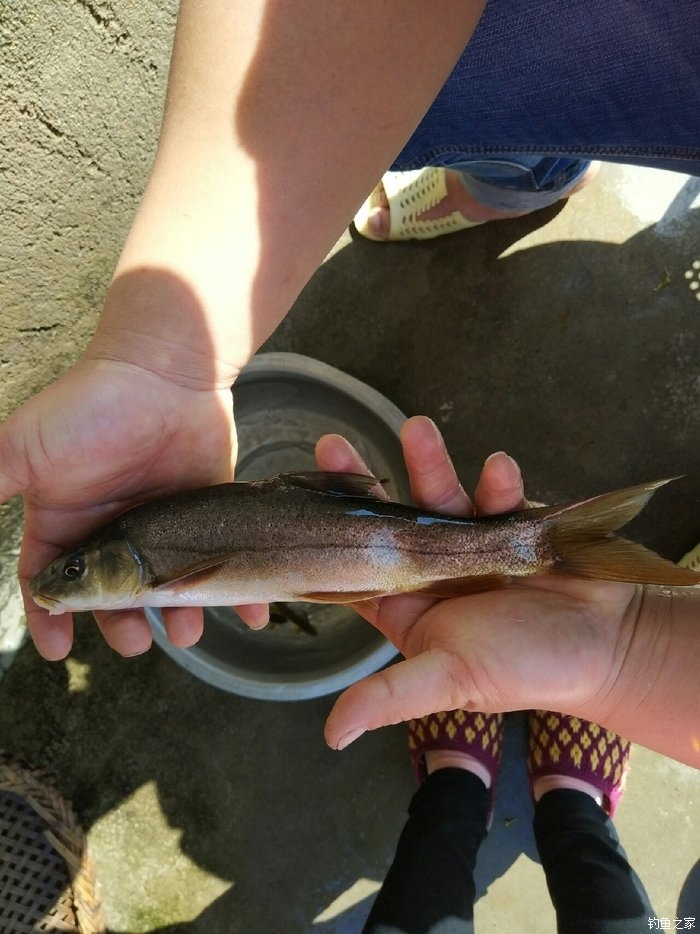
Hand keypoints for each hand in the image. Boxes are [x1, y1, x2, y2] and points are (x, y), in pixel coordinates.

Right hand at [0, 356, 239, 658]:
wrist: (163, 368)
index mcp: (66, 519)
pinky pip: (219, 558)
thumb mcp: (21, 449)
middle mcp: (113, 528)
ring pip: (166, 584)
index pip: (52, 583)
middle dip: (120, 624)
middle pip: (114, 594)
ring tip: (187, 632)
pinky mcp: (205, 512)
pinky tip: (248, 614)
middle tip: (133, 642)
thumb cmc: (88, 406)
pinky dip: (237, 588)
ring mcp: (161, 523)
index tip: (57, 649)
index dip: (52, 618)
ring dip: (176, 614)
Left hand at [315, 416, 636, 749]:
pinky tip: (499, 470)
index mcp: (406, 605)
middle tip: (331, 449)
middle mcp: (430, 569)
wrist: (604, 647)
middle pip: (387, 520)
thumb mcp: (451, 680)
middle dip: (364, 485)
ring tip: (418, 430)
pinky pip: (497, 496)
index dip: (326, 539)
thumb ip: (392, 696)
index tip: (301, 505)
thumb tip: (333, 736)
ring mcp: (468, 541)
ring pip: (439, 497)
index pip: (355, 567)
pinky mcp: (508, 520)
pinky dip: (497, 483)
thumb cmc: (523, 669)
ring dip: (428, 464)